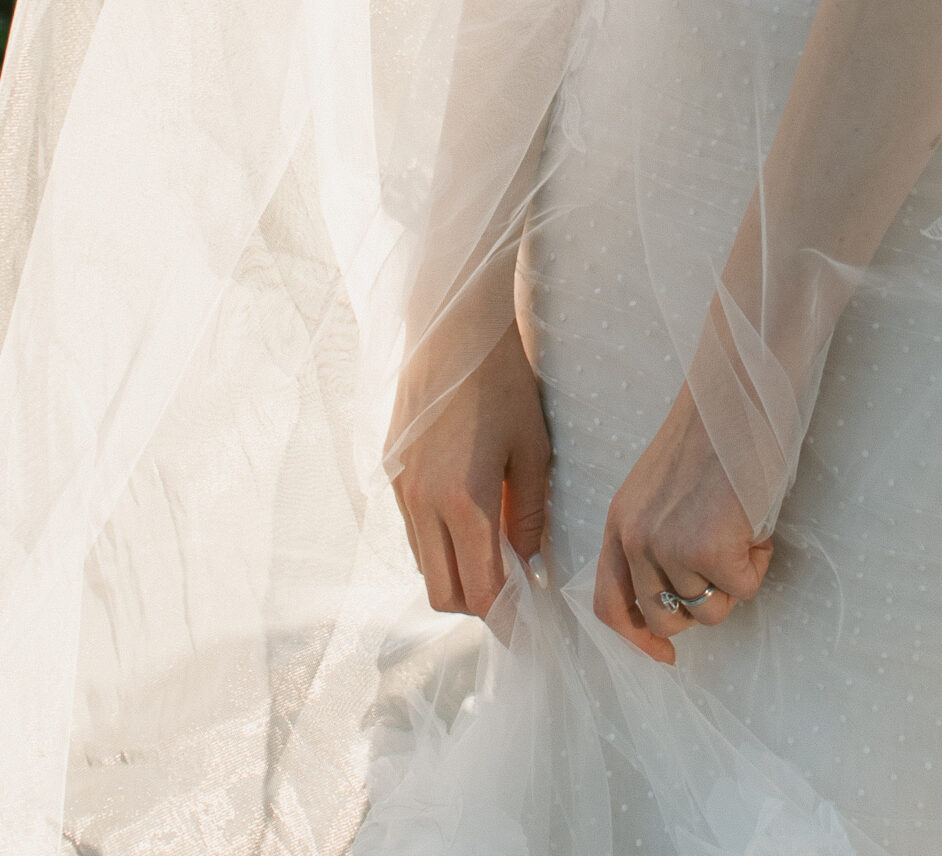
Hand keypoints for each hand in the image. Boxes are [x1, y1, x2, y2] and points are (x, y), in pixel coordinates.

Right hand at [389, 318, 551, 618]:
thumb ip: (530, 513)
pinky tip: (468, 519)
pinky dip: (439, 543)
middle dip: (478, 606)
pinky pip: (413, 531)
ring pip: (424, 565)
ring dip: (456, 574)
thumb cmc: (504, 382)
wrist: (453, 329)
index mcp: (462, 500)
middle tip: (513, 594)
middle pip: (443, 592)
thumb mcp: (532, 447)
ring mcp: (401, 490)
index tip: (526, 629)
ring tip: (495, 554)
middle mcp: (422, 504)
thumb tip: (529, 563)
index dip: (505, 618)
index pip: (479, 590)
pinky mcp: (392, 474)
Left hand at [595, 379, 773, 663]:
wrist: (739, 392)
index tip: (666, 656)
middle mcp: (634, 539)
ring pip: (710, 609)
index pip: (609, 605)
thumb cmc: (713, 432)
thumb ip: (654, 536)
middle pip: (664, 619)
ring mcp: (669, 547)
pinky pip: (744, 589)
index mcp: (618, 521)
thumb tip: (677, 599)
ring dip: (735, 578)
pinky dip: (759, 562)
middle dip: (702, 604)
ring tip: (742, 526)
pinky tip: (756, 521)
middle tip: (727, 562)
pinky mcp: (710, 550)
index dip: (637, 640)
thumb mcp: (660, 489)